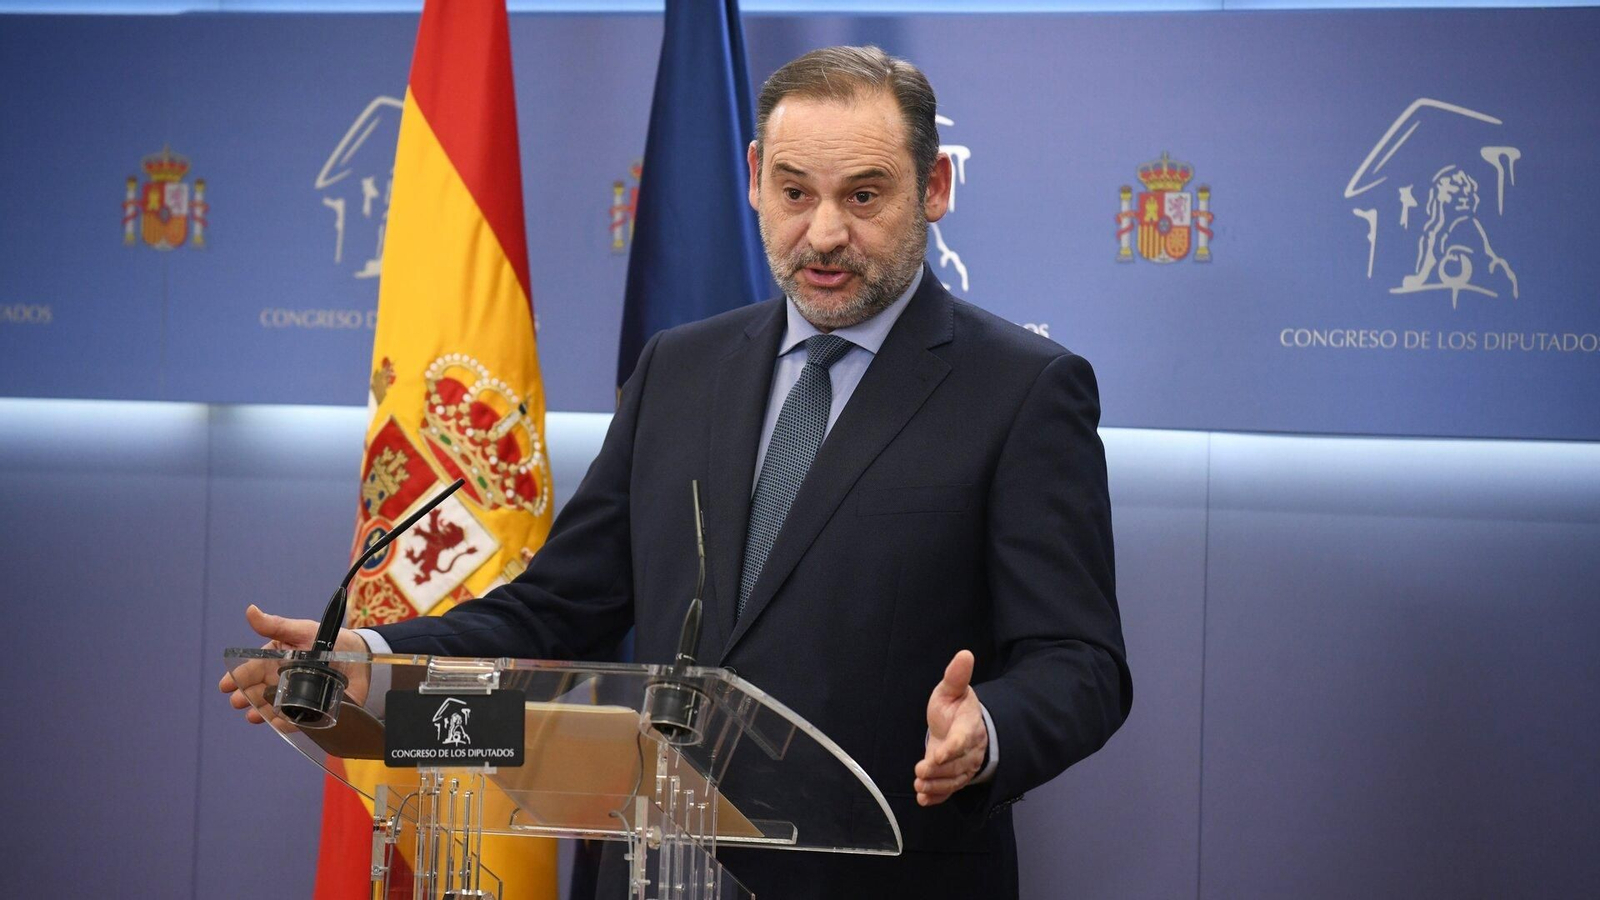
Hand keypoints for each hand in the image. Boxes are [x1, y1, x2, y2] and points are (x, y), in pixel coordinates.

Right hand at [217, 604, 370, 726]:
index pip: (250, 671)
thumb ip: (276, 625)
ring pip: (272, 710)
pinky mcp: (311, 712)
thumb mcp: (301, 630)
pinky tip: (279, 723)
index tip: (226, 685)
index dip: (236, 678)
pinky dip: (286, 723)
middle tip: (238, 701)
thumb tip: (250, 611)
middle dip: (245, 698)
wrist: (359, 657)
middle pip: (256, 693)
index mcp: (273, 662)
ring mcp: (294, 698)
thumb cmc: (326, 641)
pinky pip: (296, 721)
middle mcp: (279, 683)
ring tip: (254, 715)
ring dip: (261, 714)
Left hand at [914, 649, 987, 806]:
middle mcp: (970, 749)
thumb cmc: (954, 707)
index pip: (963, 739)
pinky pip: (950, 790)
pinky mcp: (955, 777)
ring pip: (954, 780)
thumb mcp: (952, 689)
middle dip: (939, 771)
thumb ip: (956, 676)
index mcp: (969, 725)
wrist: (960, 726)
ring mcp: (964, 766)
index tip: (937, 755)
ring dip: (936, 785)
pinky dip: (937, 797)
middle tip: (920, 772)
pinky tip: (924, 800)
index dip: (952, 749)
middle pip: (957, 764)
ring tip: (919, 787)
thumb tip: (964, 654)